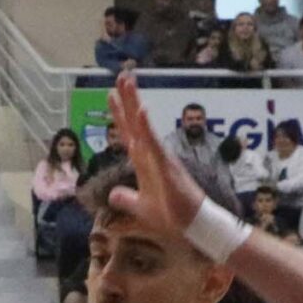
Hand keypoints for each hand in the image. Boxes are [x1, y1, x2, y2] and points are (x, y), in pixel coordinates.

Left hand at [104, 68, 207, 241]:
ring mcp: (160, 158)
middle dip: (127, 99)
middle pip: (135, 123)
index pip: (129, 134)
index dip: (119, 115)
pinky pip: (155, 144)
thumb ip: (127, 199)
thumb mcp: (141, 209)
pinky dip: (147, 128)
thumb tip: (113, 194)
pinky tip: (142, 111)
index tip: (110, 94)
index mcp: (144, 163)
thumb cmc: (172, 216)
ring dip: (135, 104)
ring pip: (144, 127)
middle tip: (121, 75)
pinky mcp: (167, 166)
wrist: (192, 227)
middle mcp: (151, 155)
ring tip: (128, 82)